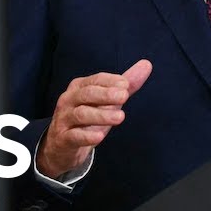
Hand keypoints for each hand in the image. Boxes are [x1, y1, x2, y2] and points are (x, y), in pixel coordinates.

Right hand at [36, 59, 152, 178]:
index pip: (95, 80)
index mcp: (79, 87)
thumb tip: (147, 64)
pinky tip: (99, 137)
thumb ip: (125, 85)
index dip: (110, 81)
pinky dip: (86, 136)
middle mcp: (69, 100)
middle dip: (106, 94)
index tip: (126, 85)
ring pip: (81, 114)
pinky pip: (74, 136)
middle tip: (124, 96)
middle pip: (87, 93)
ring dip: (101, 115)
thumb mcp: (106, 101)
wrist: (63, 146)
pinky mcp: (63, 139)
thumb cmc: (88, 119)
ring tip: (120, 117)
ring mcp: (64, 119)